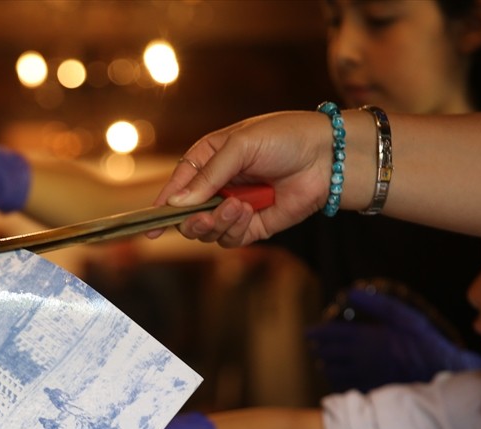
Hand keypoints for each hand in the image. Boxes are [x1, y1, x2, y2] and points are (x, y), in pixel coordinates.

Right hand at [146, 111, 337, 247]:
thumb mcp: (239, 146)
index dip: (163, 206)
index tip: (152, 225)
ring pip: (207, 232)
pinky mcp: (253, 226)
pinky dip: (234, 229)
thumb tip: (177, 203)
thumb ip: (207, 176)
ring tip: (237, 207)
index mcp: (208, 160)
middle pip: (187, 216)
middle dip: (192, 221)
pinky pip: (231, 238)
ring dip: (217, 223)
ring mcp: (235, 208)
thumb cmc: (285, 138)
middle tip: (204, 217)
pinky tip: (249, 211)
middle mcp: (218, 187)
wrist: (328, 156)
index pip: (177, 187)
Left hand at [305, 287, 480, 392]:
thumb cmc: (424, 343)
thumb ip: (376, 304)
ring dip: (326, 367)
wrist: (442, 373)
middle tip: (314, 347)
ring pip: (334, 373)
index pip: (332, 334)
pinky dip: (337, 383)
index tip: (307, 332)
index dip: (317, 333)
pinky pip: (346, 389)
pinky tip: (338, 381)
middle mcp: (361, 359)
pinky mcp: (371, 392)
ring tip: (323, 363)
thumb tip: (351, 292)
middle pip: (329, 354)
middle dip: (319, 349)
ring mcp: (365, 377)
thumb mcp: (404, 317)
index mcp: (367, 338)